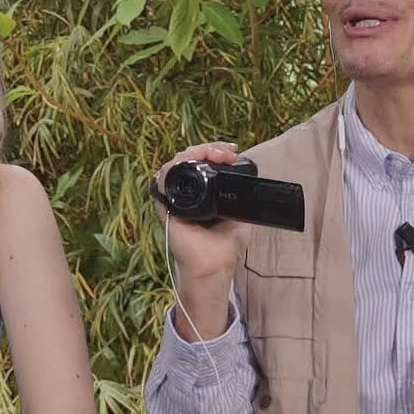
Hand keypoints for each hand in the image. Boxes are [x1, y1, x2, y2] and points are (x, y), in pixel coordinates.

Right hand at [154, 142, 248, 338]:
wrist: (214, 265)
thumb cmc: (225, 245)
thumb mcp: (239, 214)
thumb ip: (239, 197)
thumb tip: (250, 180)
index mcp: (203, 193)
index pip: (203, 163)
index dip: (215, 152)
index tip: (232, 153)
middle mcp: (187, 193)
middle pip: (189, 159)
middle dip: (208, 149)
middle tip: (226, 154)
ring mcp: (175, 198)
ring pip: (176, 165)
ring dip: (193, 153)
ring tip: (213, 155)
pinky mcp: (165, 207)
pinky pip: (162, 180)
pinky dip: (173, 168)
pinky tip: (189, 163)